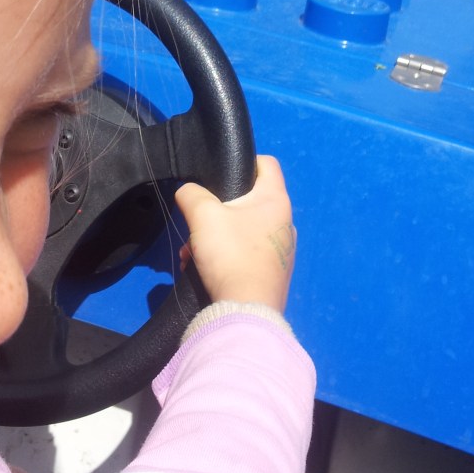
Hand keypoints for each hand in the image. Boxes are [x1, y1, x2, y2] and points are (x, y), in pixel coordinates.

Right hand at [174, 155, 294, 311]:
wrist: (246, 311)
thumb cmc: (231, 254)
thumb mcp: (203, 215)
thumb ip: (191, 194)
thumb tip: (188, 192)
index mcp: (276, 200)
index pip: (267, 163)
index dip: (244, 161)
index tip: (220, 174)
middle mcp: (285, 222)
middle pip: (249, 200)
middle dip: (218, 208)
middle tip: (199, 220)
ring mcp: (282, 250)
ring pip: (243, 229)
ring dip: (216, 236)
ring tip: (192, 252)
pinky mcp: (273, 273)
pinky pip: (246, 253)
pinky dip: (225, 255)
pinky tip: (202, 269)